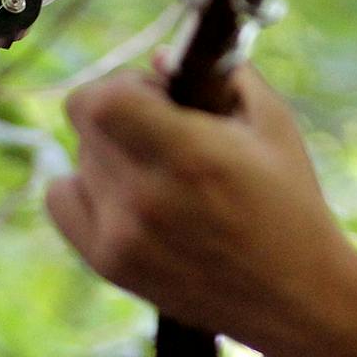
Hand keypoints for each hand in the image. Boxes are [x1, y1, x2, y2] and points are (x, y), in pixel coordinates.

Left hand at [45, 65, 353, 349]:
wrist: (296, 296)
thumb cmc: (290, 202)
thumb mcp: (272, 124)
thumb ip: (221, 75)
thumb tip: (157, 60)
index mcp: (189, 156)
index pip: (99, 101)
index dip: (122, 86)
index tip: (156, 96)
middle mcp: (145, 199)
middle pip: (86, 126)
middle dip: (121, 113)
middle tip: (164, 130)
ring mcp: (121, 237)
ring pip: (78, 159)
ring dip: (107, 152)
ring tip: (157, 171)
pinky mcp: (109, 265)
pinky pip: (60, 199)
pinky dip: (84, 187)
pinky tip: (124, 194)